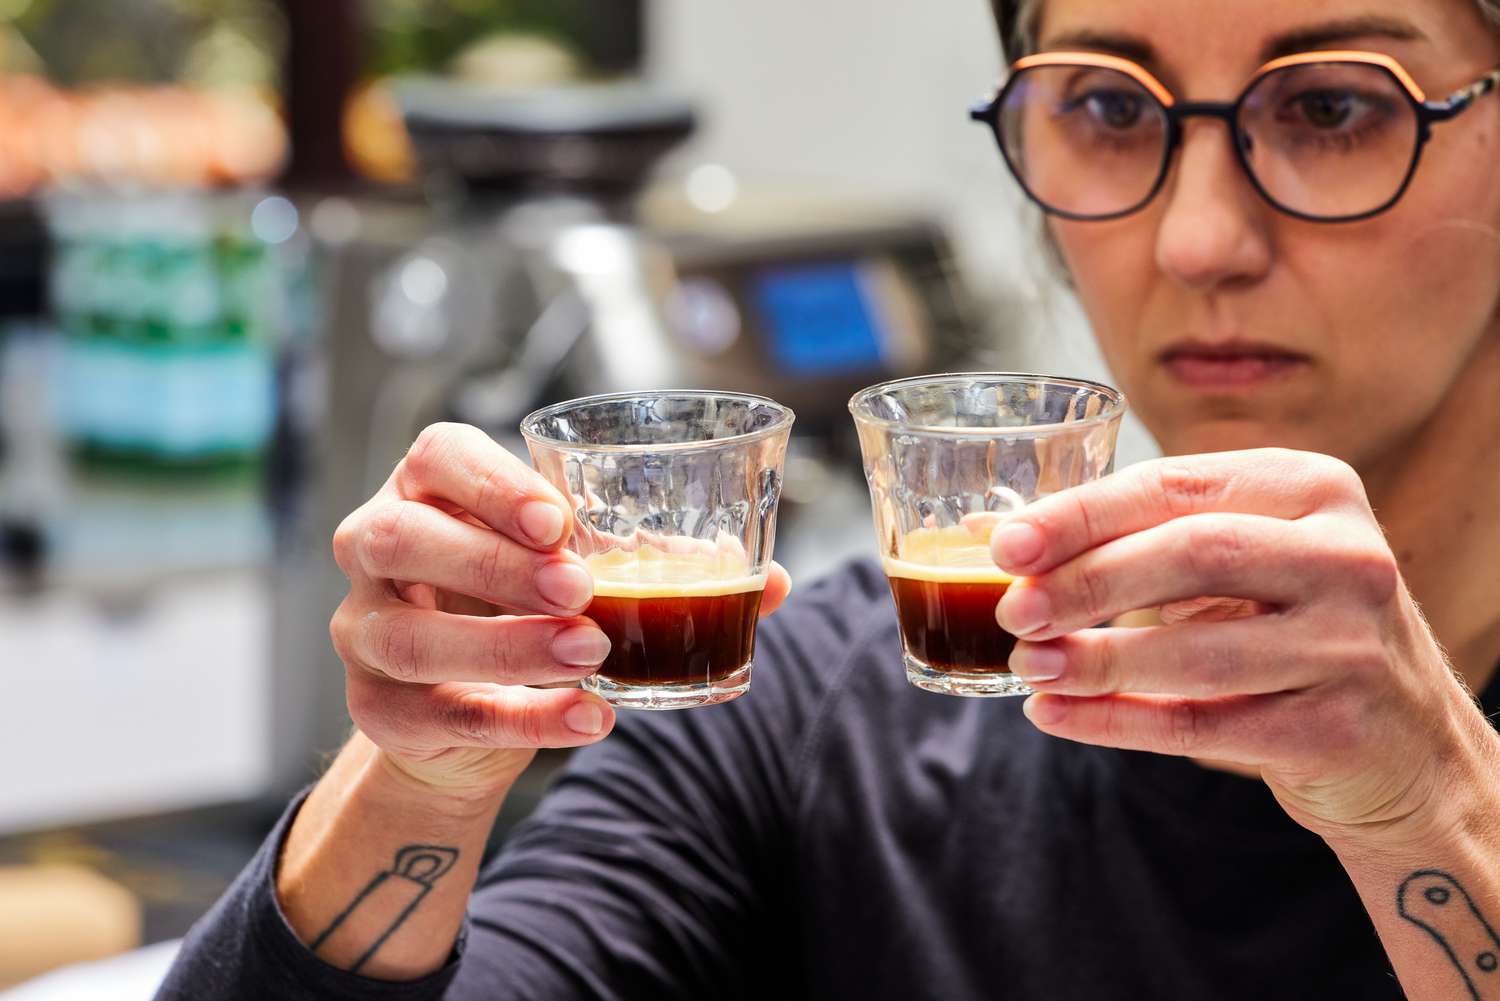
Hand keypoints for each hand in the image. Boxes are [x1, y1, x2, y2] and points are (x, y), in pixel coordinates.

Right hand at [329, 423, 792, 799]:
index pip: (436, 457)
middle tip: (580, 587)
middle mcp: (379, 548)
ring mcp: (364, 631)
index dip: (489, 482)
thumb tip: (779, 583)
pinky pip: (440, 713)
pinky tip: (587, 718)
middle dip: (494, 563)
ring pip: (409, 637)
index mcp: (429, 490)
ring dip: (507, 645)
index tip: (556, 518)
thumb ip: (663, 567)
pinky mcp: (379, 708)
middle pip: (403, 538)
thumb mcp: (582, 571)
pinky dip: (521, 719)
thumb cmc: (525, 607)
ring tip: (591, 652)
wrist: (463, 712)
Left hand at [990, 448, 1485, 844]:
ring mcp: (1351, 645)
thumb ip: (1134, 538)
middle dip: (1087, 582)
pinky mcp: (1337, 729)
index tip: (1006, 545)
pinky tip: (1057, 715)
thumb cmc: (1290, 625)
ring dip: (1096, 659)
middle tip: (1013, 610)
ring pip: (1199, 650)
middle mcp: (1346, 556)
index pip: (1177, 487)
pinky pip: (1203, 726)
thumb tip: (992, 534)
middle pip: (1193, 554)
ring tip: (1028, 665)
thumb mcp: (1239, 559)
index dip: (1082, 515)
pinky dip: (1117, 722)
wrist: (1409, 744)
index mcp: (1312, 488)